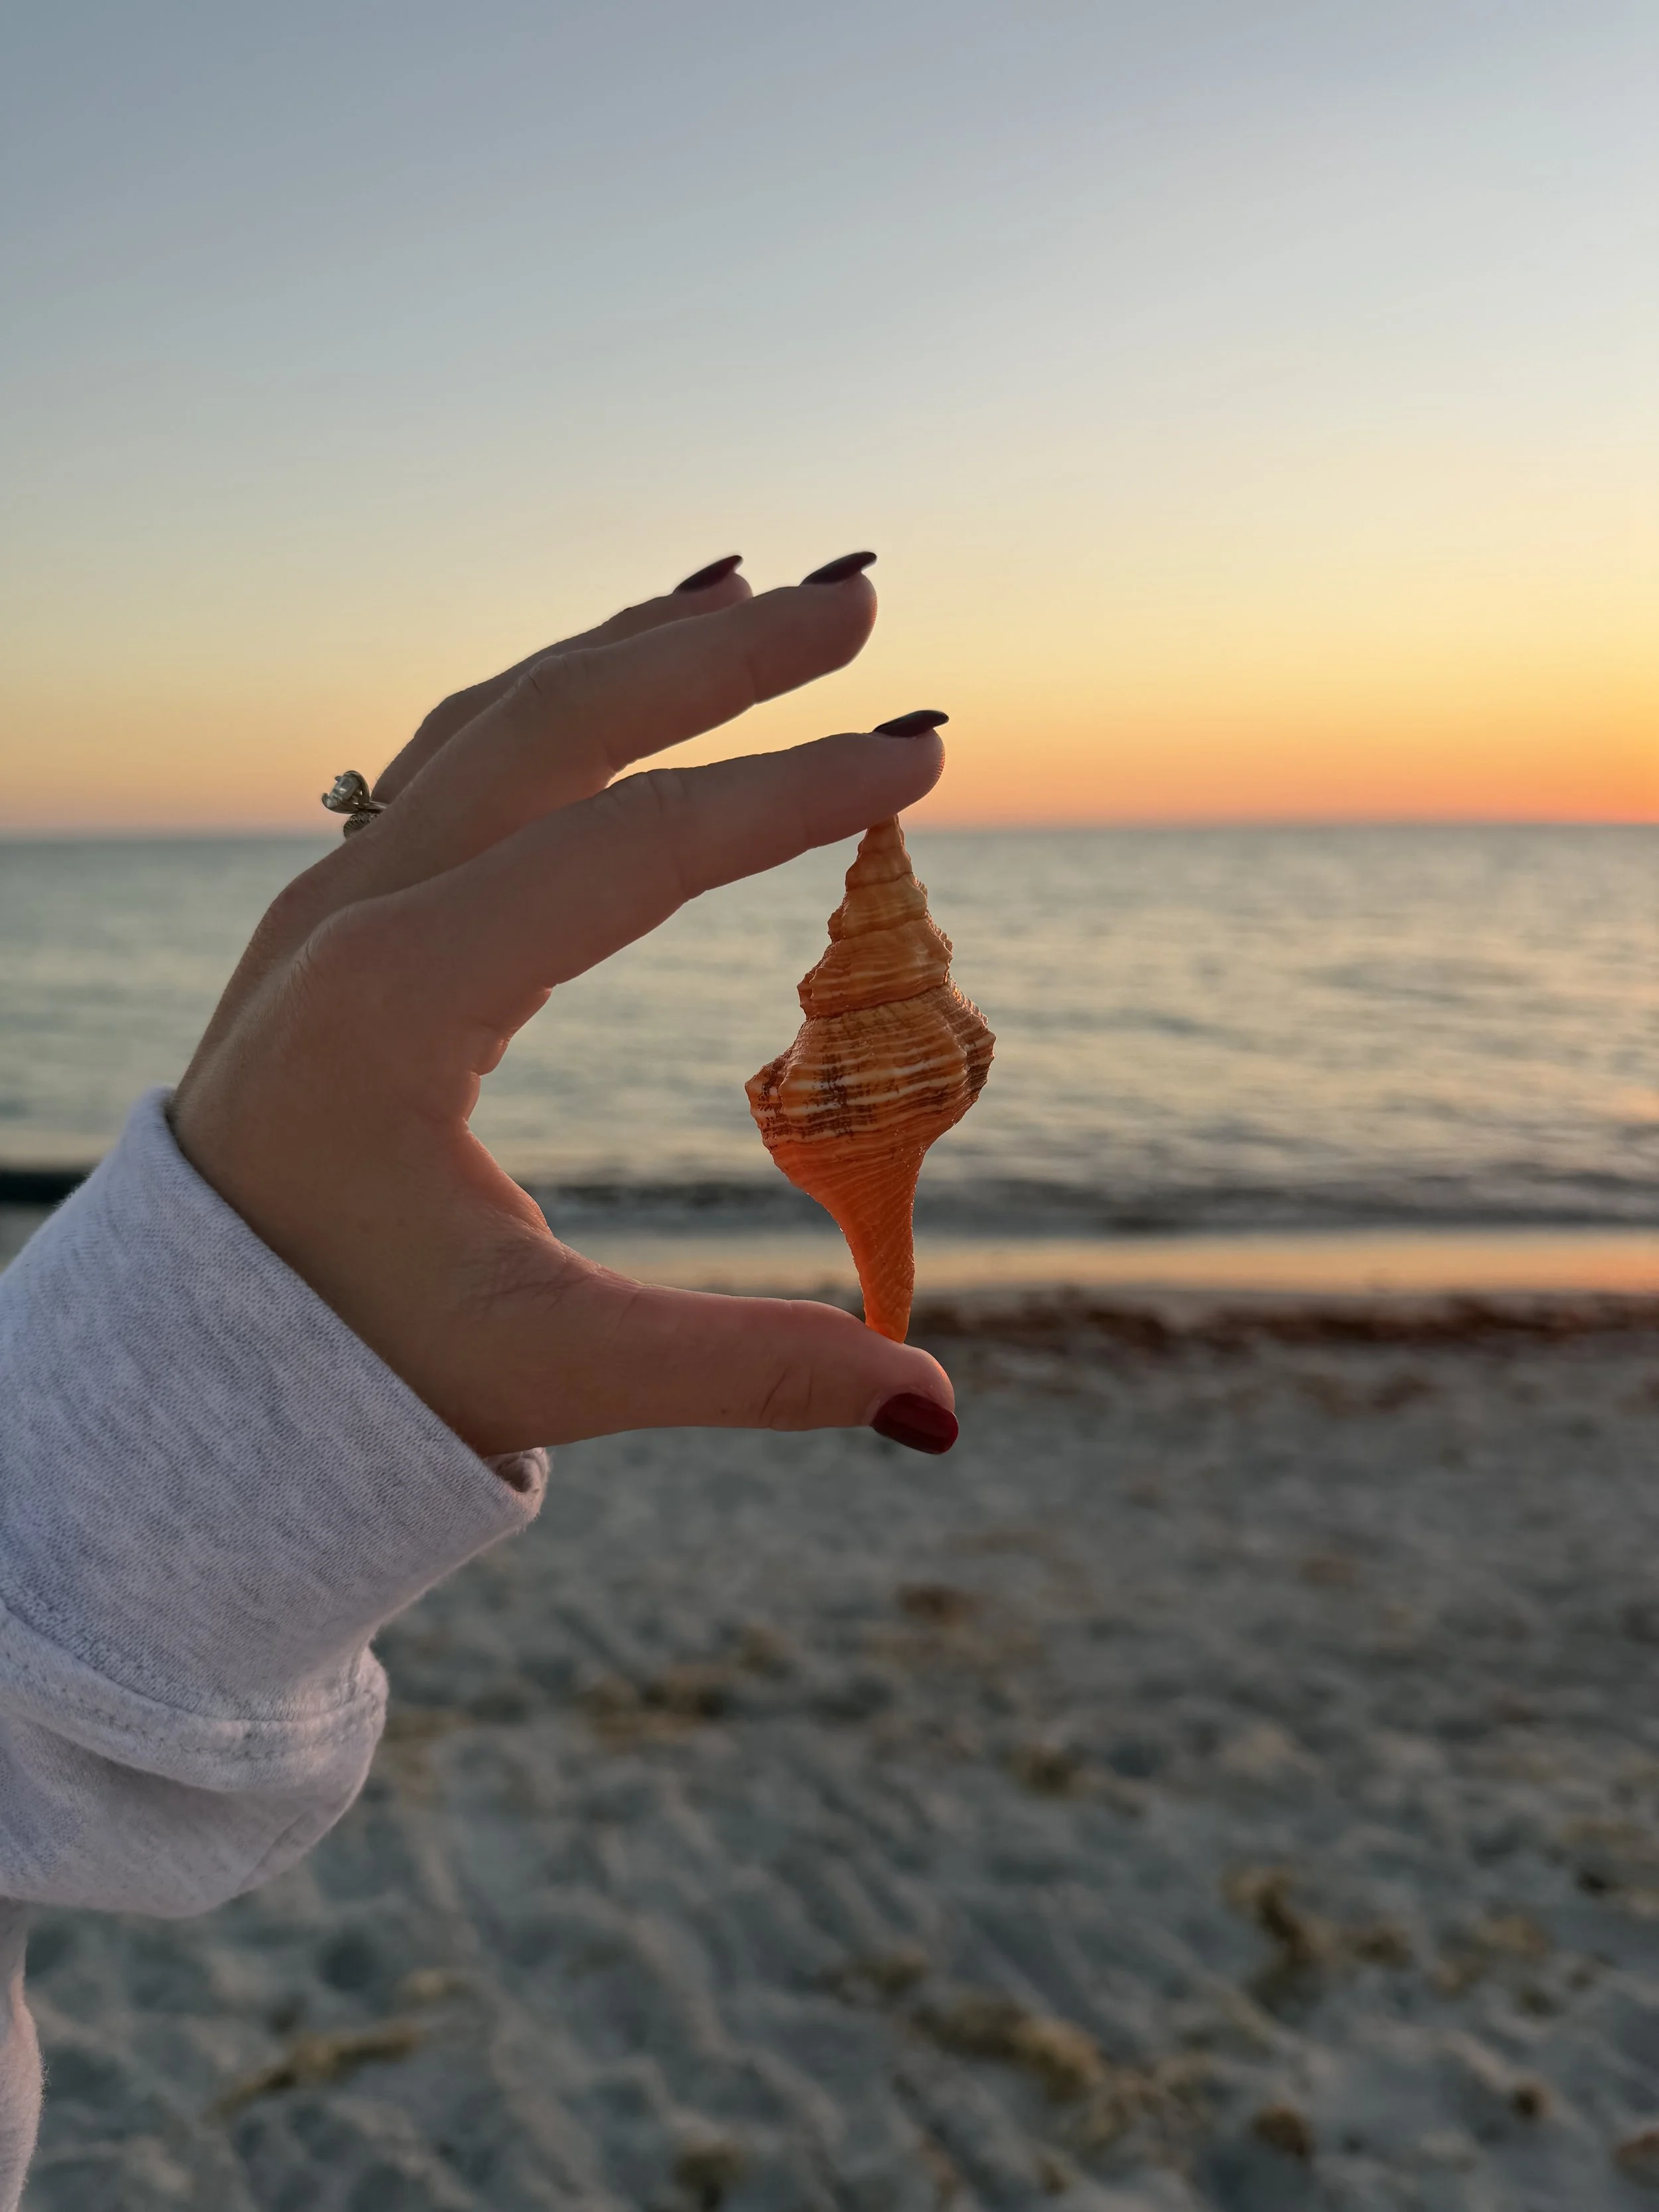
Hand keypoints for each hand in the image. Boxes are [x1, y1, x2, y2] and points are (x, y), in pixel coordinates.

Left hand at [170, 557, 957, 1456]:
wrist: (180, 1359)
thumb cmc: (344, 1363)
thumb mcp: (545, 1372)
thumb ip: (739, 1371)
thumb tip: (930, 1398)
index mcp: (401, 999)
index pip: (631, 849)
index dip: (786, 800)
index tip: (918, 763)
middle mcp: (355, 914)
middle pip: (557, 725)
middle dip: (721, 658)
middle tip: (863, 604)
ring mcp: (334, 898)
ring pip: (497, 717)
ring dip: (635, 650)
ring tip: (763, 599)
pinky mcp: (340, 914)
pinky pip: (455, 755)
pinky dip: (558, 696)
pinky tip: (628, 676)